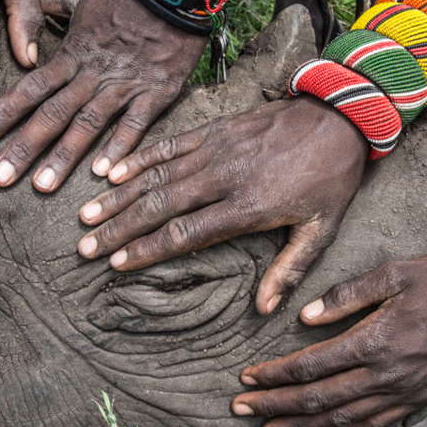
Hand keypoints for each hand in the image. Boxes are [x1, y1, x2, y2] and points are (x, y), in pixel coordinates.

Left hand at [0, 0, 208, 192]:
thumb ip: (50, 0)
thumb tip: (25, 1)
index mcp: (73, 53)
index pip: (32, 87)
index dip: (5, 112)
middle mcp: (93, 74)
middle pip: (52, 115)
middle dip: (23, 147)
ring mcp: (124, 86)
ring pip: (87, 125)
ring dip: (63, 157)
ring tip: (41, 186)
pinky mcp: (156, 92)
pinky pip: (136, 124)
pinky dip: (120, 147)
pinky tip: (105, 175)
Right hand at [77, 97, 367, 313]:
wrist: (341, 117)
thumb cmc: (331, 178)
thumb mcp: (321, 229)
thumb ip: (290, 270)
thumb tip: (264, 310)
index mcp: (248, 206)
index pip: (186, 232)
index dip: (148, 249)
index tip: (118, 263)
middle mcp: (224, 176)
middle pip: (160, 205)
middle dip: (119, 228)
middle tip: (86, 247)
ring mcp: (216, 149)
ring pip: (157, 175)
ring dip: (119, 196)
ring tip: (87, 216)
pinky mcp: (215, 129)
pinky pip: (169, 145)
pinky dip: (139, 159)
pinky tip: (111, 172)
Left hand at [231, 256, 426, 426]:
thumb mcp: (394, 273)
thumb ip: (347, 296)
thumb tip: (304, 318)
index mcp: (374, 341)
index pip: (312, 365)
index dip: (276, 374)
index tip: (247, 377)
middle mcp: (384, 375)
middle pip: (317, 398)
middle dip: (275, 405)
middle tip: (240, 410)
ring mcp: (402, 393)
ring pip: (341, 418)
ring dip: (300, 426)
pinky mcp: (417, 400)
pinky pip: (372, 425)